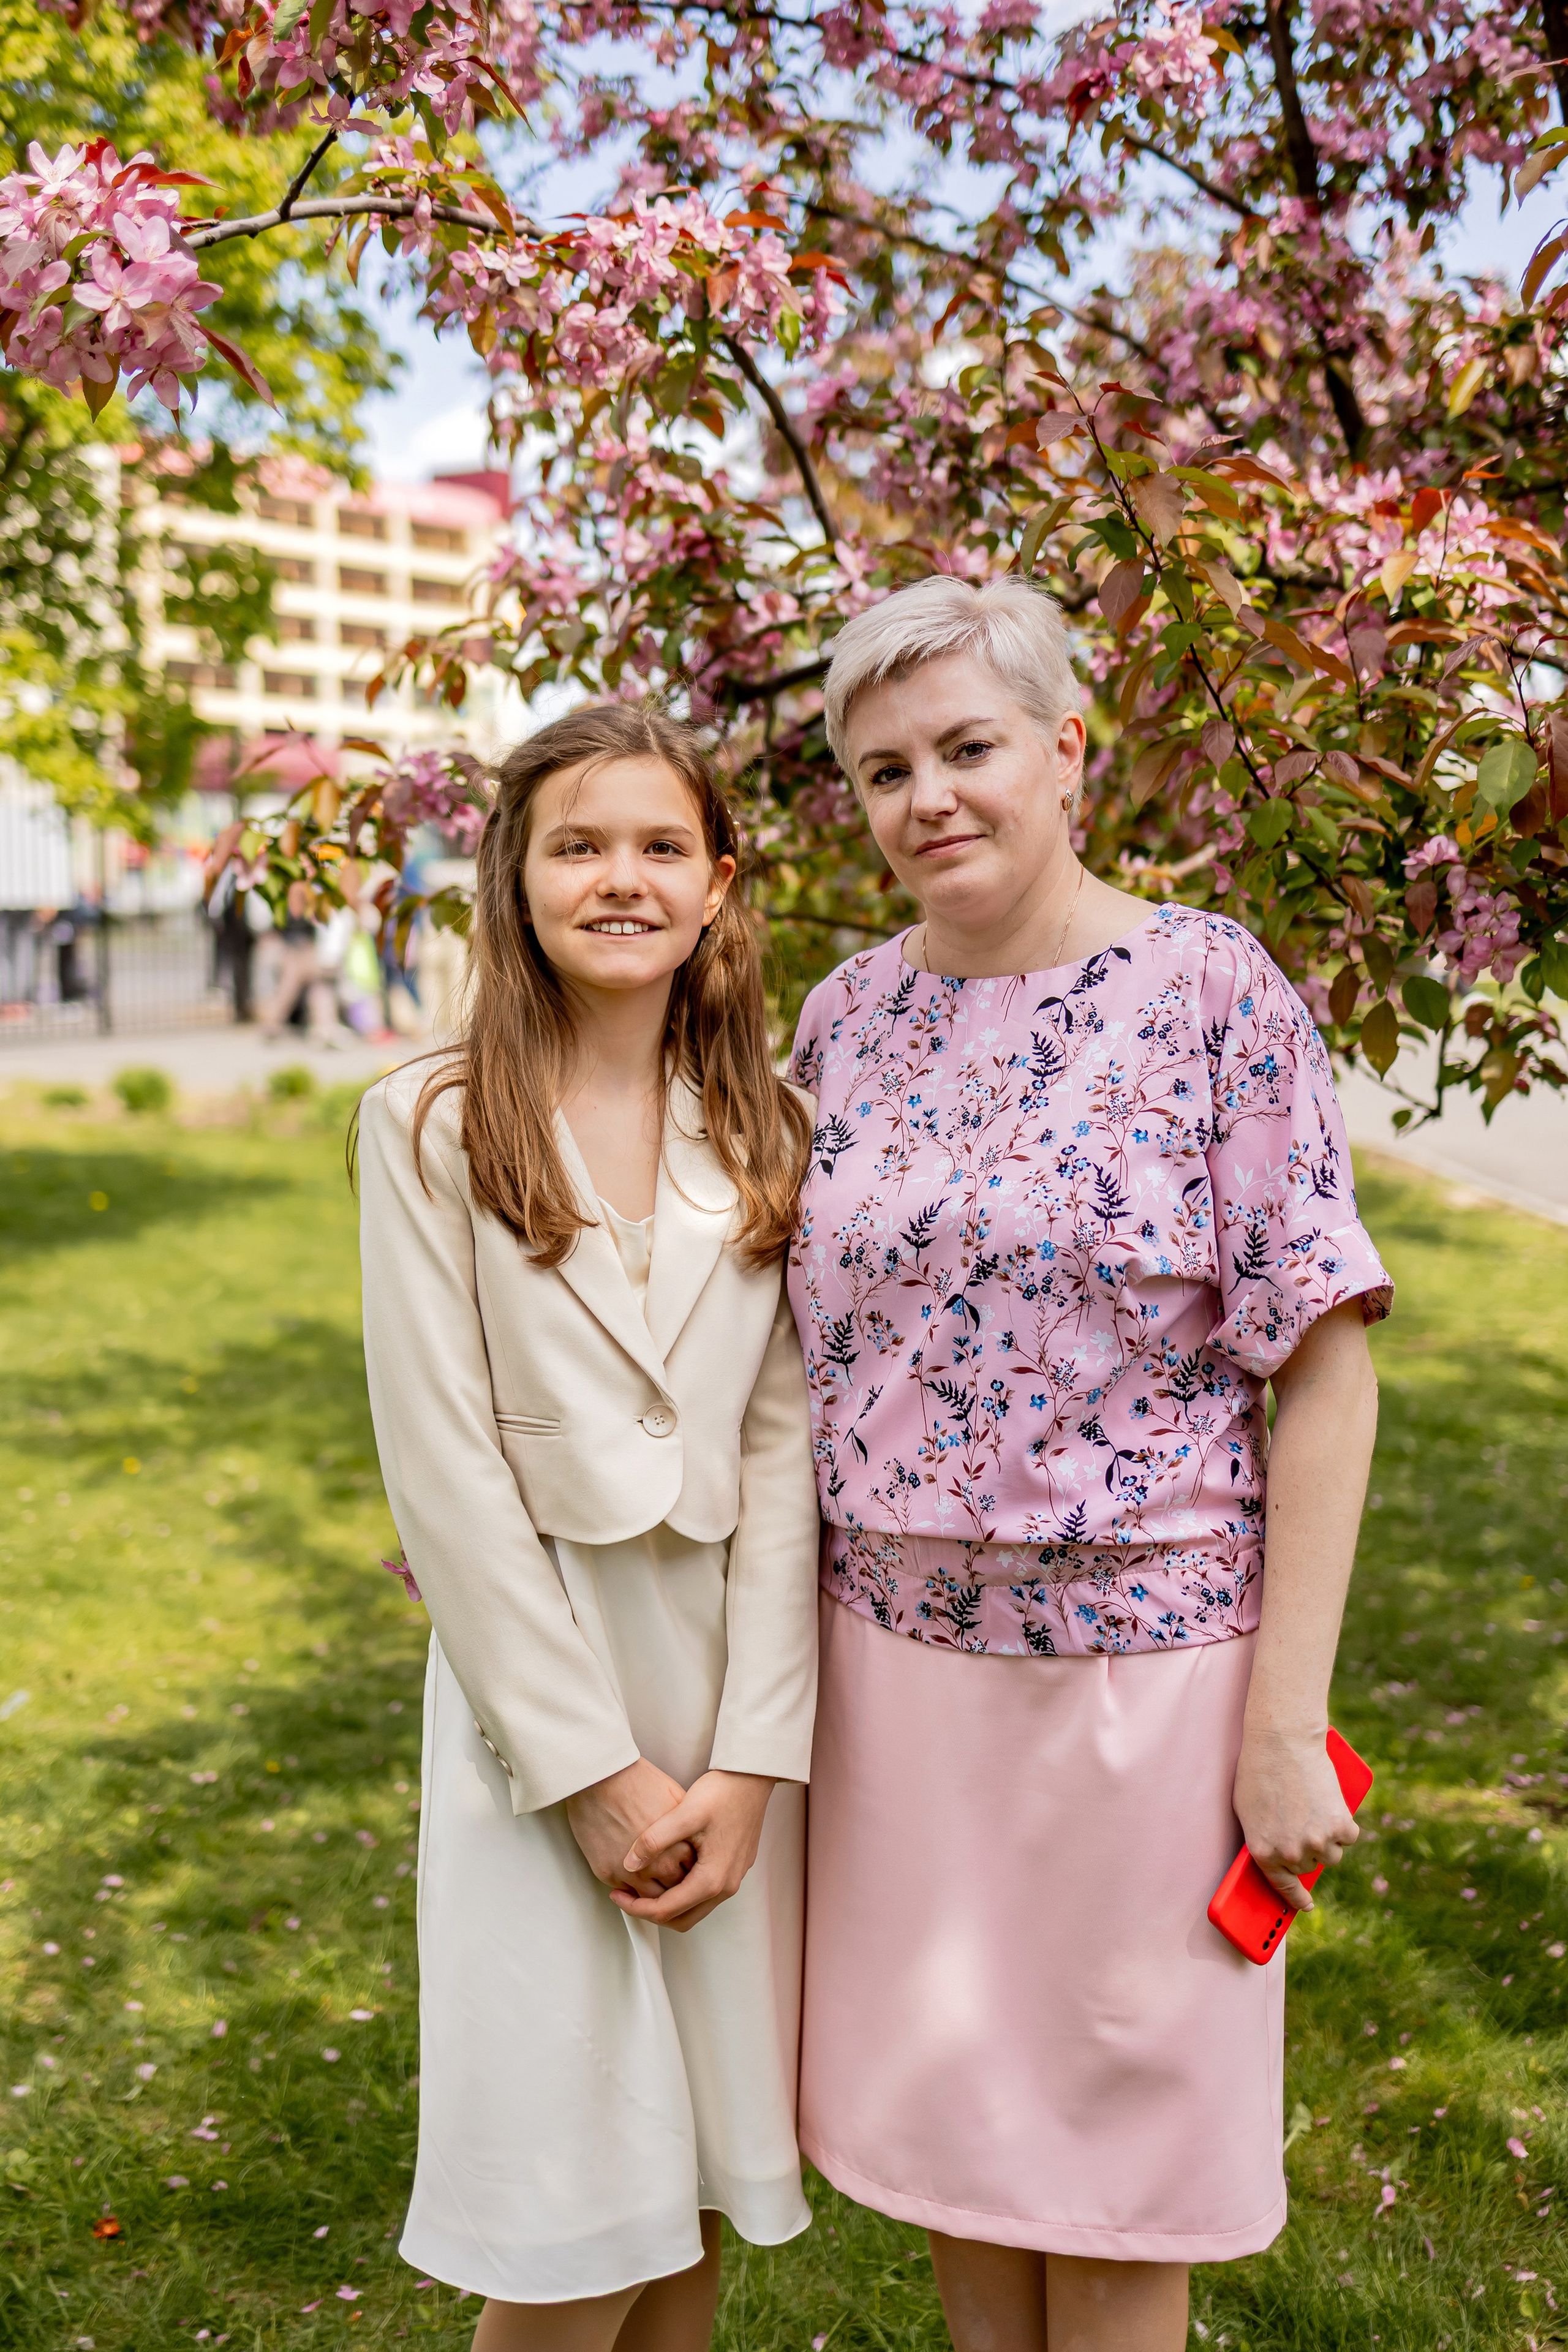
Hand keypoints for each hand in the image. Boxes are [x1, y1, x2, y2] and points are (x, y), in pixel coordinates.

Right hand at [566, 1759, 694, 1897]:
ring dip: (653, 1894)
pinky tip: (636, 1877)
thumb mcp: (677, 1800)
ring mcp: (630, 1873)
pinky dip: (632, 1891)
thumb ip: (687, 1830)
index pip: (693, 1877)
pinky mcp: (608, 1874)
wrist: (601, 1778)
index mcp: (677, 1848)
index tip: (690, 1872)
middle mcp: (656, 1866)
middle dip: (675, 1889)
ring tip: (654, 1881)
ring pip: (649, 1899)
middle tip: (674, 1883)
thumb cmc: (637, 1783)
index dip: (692, 1875)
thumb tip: (694, 1842)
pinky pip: (626, 1894)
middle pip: (673, 1893)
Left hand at [609, 1770, 775, 1932]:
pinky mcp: (733, 1867)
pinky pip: (704, 1894)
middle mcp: (725, 1886)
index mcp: (712, 1879)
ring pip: (694, 1908)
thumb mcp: (684, 1814)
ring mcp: (732, 1878)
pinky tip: (667, 1871)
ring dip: (667, 1903)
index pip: (667, 1910)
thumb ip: (653, 1841)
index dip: (636, 1907)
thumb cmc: (723, 1792)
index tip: (616, 1894)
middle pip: (682, 1919)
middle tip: (626, 1895)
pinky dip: (682, 1892)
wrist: (753, 1777)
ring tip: (643, 1883)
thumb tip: (627, 1864)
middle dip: (650, 1912)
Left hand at [1233, 1724, 1358, 1912]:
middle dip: (1308, 1849)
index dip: (1297, 1898)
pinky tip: (1332, 1806)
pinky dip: (1344, 1824)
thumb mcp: (1248, 1813)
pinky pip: (1349, 1837)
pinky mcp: (1340, 1826)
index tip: (1306, 1905)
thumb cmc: (1258, 1771)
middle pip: (1310, 1866)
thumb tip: (1281, 1858)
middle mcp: (1291, 1855)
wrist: (1281, 1742)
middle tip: (1301, 1820)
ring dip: (1328, 1839)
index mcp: (1264, 1854)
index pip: (1283, 1887)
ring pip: (1333, 1854)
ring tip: (1315, 1810)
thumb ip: (1265, 1841)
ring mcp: (1318, 1842)